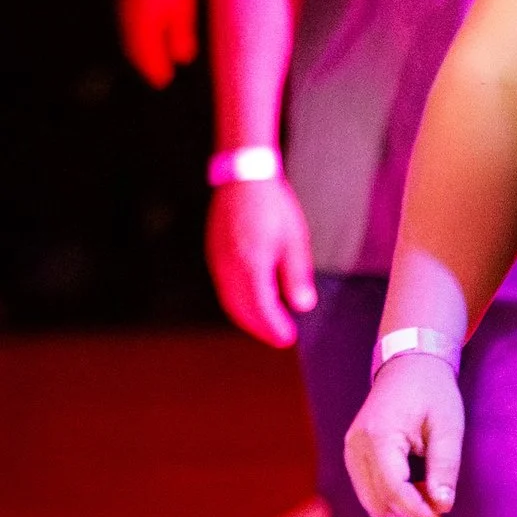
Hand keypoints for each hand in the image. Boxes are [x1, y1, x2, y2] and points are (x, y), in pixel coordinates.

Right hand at [117, 0, 197, 84]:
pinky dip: (134, 34)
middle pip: (134, 48)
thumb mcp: (183, 10)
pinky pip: (126, 22)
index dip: (154, 70)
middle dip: (146, 63)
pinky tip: (144, 34)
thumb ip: (181, 35)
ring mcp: (120, 4)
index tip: (163, 81)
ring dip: (138, 50)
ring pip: (128, 35)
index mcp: (140, 24)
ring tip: (150, 59)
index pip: (145, 55)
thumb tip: (181, 59)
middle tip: (158, 76)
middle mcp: (125, 17)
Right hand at [207, 174, 317, 347]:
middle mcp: (229, 267)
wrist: (244, 178)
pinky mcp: (214, 253)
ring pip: (230, 300)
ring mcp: (218, 261)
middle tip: (279, 338)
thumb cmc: (272, 207)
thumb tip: (302, 305)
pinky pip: (224, 287)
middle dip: (260, 327)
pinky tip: (251, 302)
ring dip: (248, 317)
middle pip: (242, 309)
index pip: (261, 308)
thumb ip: (297, 276)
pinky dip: (237, 302)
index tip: (287, 338)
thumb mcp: (294, 241)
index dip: (274, 326)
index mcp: (251, 265)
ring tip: (267, 325)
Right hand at [346, 353, 464, 516]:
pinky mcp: (352, 453)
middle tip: (440, 495)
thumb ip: (445, 468)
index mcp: (379, 436)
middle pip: (379, 501)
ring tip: (429, 484)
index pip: (393, 490)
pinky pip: (368, 489)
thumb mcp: (448, 427)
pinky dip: (391, 494)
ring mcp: (350, 449)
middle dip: (411, 508)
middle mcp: (356, 445)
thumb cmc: (433, 392)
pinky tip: (414, 479)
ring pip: (371, 500)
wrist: (409, 365)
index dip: (417, 511)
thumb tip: (442, 506)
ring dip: (401, 504)